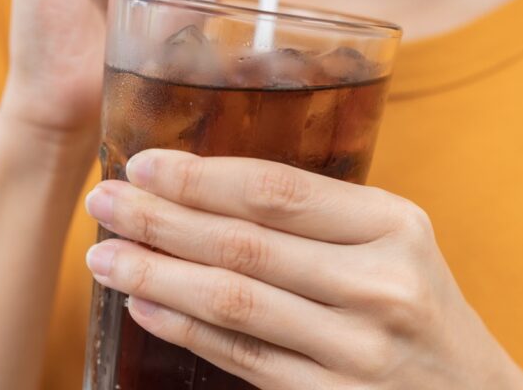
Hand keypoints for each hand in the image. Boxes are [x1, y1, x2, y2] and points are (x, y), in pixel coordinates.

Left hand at [83, 150, 522, 388]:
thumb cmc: (420, 303)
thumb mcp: (394, 240)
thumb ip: (322, 214)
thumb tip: (207, 186)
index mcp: (394, 225)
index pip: (278, 191)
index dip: (201, 177)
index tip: (143, 164)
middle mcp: (378, 284)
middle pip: (244, 244)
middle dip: (160, 220)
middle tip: (103, 199)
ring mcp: (356, 350)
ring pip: (233, 304)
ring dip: (156, 277)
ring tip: (103, 256)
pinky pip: (241, 358)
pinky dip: (185, 330)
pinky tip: (143, 307)